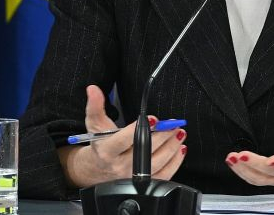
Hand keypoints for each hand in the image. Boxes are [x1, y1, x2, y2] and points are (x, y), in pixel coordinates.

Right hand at [59, 85, 187, 187]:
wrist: (96, 170)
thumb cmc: (99, 144)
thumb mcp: (94, 124)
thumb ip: (95, 106)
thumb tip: (93, 89)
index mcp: (107, 151)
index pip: (124, 140)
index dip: (139, 129)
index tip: (152, 119)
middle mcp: (119, 166)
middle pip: (144, 151)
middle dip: (162, 136)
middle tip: (173, 124)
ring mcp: (132, 178)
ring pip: (157, 163)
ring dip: (171, 147)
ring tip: (180, 132)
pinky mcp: (143, 184)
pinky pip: (163, 175)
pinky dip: (175, 162)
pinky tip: (180, 149)